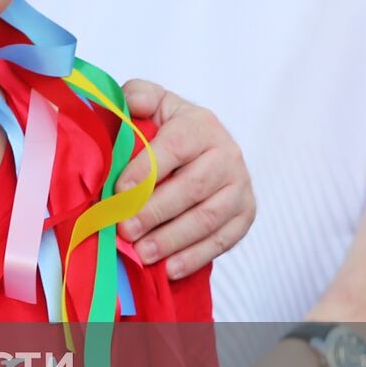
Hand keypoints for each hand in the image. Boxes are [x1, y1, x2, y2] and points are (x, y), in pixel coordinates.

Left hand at [114, 80, 254, 279]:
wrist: (199, 143)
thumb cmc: (162, 125)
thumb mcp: (149, 102)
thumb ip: (136, 97)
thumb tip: (129, 105)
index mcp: (200, 125)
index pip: (174, 148)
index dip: (146, 170)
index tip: (119, 191)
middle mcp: (227, 155)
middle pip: (192, 188)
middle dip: (155, 212)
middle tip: (124, 229)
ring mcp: (240, 187)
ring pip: (208, 218)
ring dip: (173, 240)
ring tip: (141, 254)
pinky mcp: (246, 214)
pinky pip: (224, 240)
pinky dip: (196, 257)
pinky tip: (169, 269)